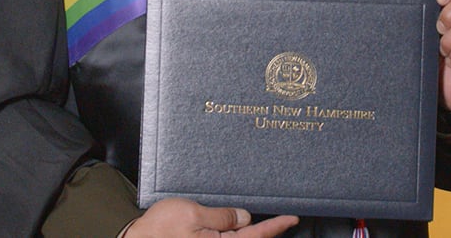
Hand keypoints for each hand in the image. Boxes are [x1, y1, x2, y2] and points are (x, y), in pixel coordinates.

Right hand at [119, 198, 297, 237]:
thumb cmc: (158, 230)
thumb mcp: (192, 214)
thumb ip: (221, 217)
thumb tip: (244, 218)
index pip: (257, 236)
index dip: (276, 226)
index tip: (292, 218)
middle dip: (263, 230)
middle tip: (278, 217)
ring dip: (245, 230)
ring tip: (249, 217)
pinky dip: (230, 231)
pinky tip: (229, 223)